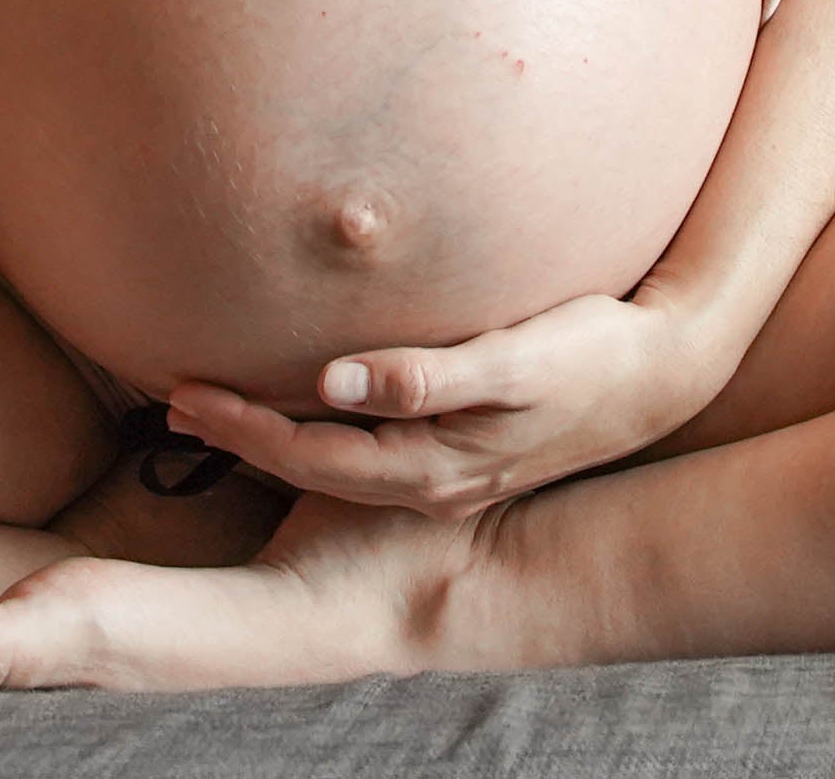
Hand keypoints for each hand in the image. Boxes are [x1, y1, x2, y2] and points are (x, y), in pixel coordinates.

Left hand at [154, 287, 732, 520]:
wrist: (661, 372)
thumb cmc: (587, 355)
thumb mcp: (514, 361)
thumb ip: (427, 373)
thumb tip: (335, 379)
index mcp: (433, 465)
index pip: (311, 451)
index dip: (242, 426)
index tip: (181, 393)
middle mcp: (431, 479)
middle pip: (311, 464)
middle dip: (240, 435)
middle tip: (173, 399)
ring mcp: (446, 470)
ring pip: (335, 461)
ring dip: (272, 433)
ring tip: (218, 403)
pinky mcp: (459, 447)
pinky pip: (365, 446)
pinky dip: (320, 426)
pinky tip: (306, 399)